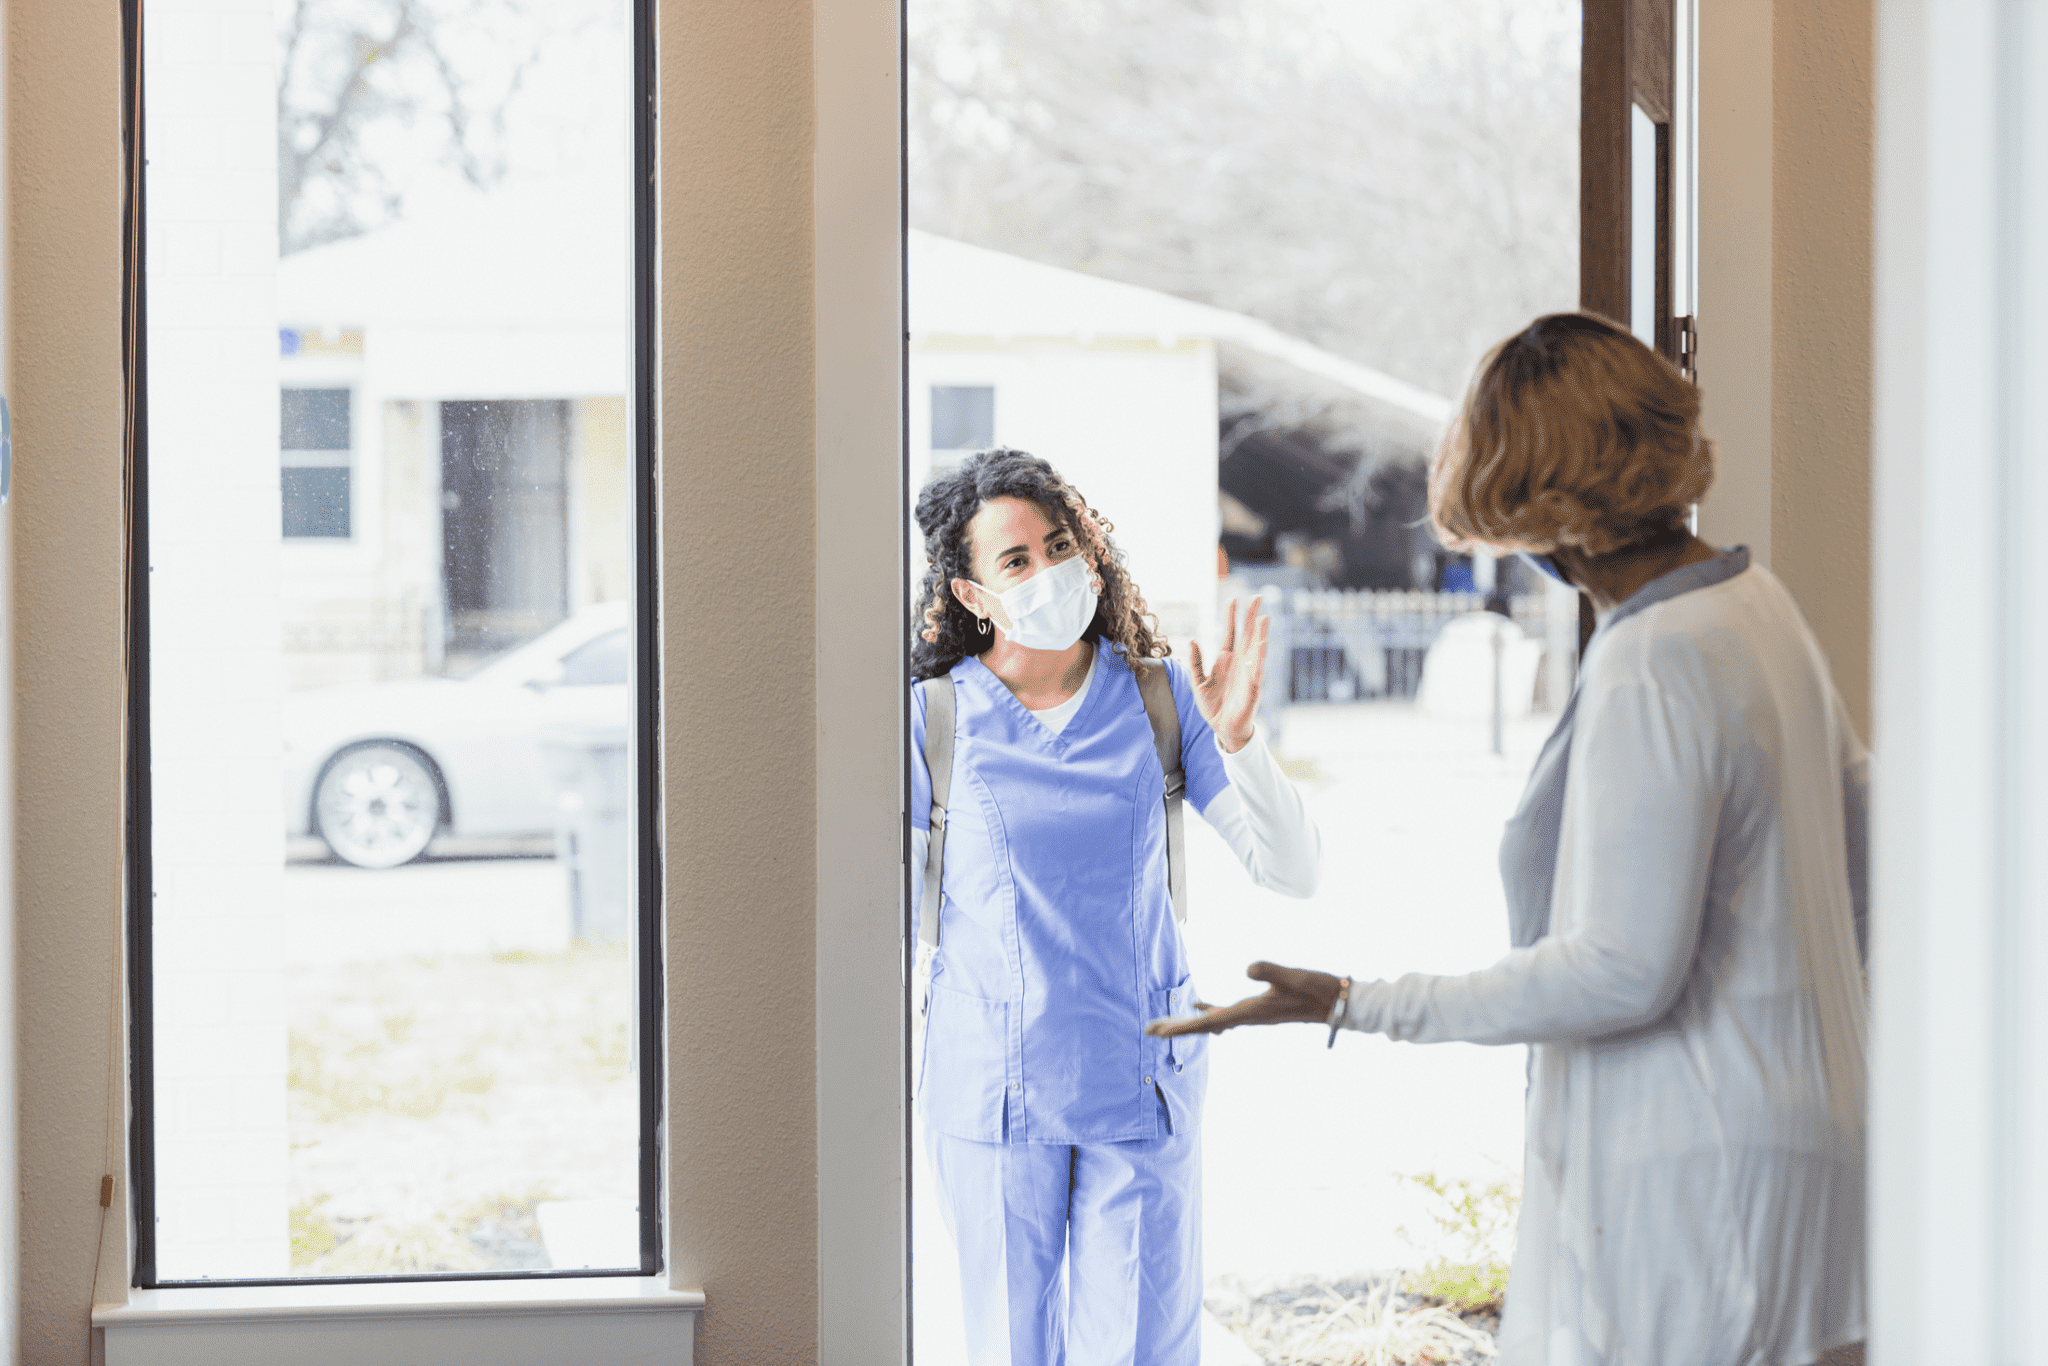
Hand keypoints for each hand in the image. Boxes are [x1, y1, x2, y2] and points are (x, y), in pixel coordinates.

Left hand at [1144, 962, 1343, 1038]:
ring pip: (1213, 1022)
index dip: (1182, 1027)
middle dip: (1178, 1028)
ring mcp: (1253, 1015)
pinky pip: (1226, 1014)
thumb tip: (1248, 969)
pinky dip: (1210, 1012)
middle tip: (1149, 1030)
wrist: (1337, 1003)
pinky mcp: (1259, 1009)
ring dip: (1190, 1022)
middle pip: (1205, 1026)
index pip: (1209, 1023)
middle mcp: (1248, 1017)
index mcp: (1250, 1012)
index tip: (1158, 1033)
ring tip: (1167, 1024)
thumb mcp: (1293, 977)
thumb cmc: (1316, 988)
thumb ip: (1271, 972)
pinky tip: (1201, 1006)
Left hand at [1188, 596, 1268, 753]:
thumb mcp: (1198, 683)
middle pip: (1247, 635)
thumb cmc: (1213, 706)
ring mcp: (1247, 674)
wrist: (1223, 728)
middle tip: (1258, 597)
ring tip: (1263, 618)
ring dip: (1260, 634)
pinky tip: (1261, 645)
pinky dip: (1259, 658)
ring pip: (1255, 649)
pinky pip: (1257, 670)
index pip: (1230, 633)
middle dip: (1251, 617)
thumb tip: (1192, 641)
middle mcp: (1239, 663)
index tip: (1234, 599)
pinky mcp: (1252, 688)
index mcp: (1225, 660)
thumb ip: (1196, 662)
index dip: (1231, 617)